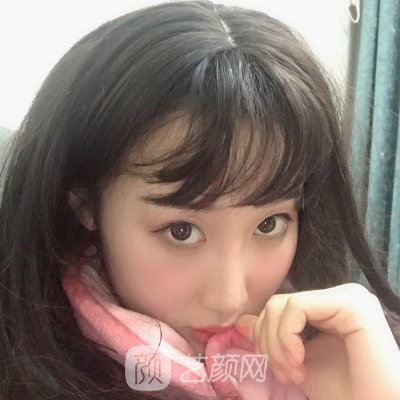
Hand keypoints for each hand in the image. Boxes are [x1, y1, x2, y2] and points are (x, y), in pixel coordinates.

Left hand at [234, 283, 399, 399]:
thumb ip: (272, 338)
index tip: (280, 371)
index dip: (265, 337)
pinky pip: (296, 308)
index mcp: (327, 307)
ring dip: (277, 344)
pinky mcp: (351, 303)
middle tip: (287, 374)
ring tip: (295, 372)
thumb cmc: (342, 390)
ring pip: (282, 304)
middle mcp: (337, 296)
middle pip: (276, 305)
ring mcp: (346, 296)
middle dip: (269, 343)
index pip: (277, 307)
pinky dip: (286, 337)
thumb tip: (240, 321)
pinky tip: (299, 361)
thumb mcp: (296, 361)